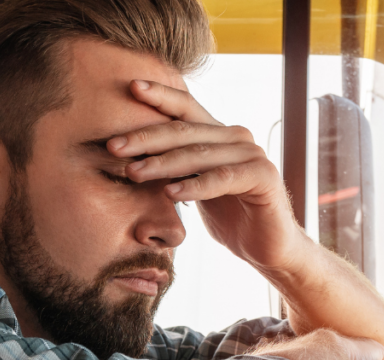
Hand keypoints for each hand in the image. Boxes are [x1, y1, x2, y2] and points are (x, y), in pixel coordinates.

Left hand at [106, 80, 302, 275]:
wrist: (268, 248)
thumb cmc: (231, 218)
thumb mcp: (195, 188)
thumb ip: (175, 168)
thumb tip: (131, 156)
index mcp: (219, 135)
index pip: (186, 109)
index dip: (160, 96)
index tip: (131, 88)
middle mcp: (237, 138)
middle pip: (185, 130)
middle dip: (147, 138)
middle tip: (114, 146)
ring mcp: (252, 155)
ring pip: (199, 154)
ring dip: (163, 163)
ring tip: (134, 172)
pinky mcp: (263, 177)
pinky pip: (222, 178)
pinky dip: (195, 185)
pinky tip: (171, 193)